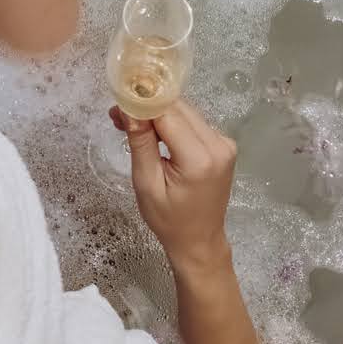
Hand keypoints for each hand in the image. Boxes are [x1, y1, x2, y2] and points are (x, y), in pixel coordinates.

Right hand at [111, 98, 236, 269]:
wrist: (199, 240)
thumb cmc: (169, 219)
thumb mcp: (146, 183)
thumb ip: (140, 142)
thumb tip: (128, 107)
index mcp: (199, 158)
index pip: (168, 114)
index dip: (142, 103)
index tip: (118, 103)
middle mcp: (218, 145)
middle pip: (178, 109)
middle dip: (148, 107)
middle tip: (117, 116)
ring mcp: (224, 143)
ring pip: (186, 113)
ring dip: (159, 114)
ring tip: (131, 126)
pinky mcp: (223, 145)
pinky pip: (194, 123)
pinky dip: (172, 124)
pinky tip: (154, 134)